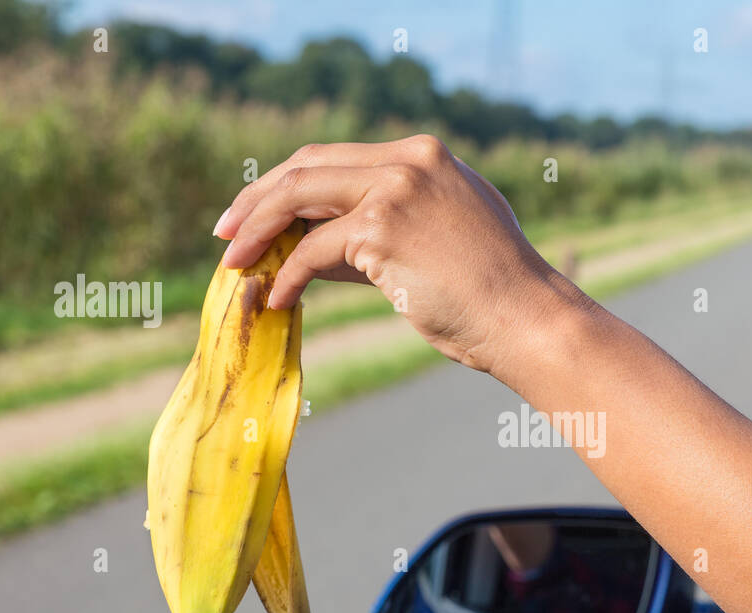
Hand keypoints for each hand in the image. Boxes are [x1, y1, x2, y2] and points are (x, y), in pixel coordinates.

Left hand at [214, 135, 574, 375]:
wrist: (526, 318)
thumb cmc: (488, 293)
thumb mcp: (437, 239)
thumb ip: (381, 228)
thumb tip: (309, 245)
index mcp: (423, 155)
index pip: (333, 158)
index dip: (284, 184)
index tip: (254, 213)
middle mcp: (409, 160)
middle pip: (306, 166)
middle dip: (256, 200)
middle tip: (225, 233)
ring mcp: (395, 189)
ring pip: (298, 198)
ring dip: (257, 232)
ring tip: (234, 264)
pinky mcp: (383, 228)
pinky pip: (312, 250)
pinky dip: (287, 275)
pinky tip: (276, 298)